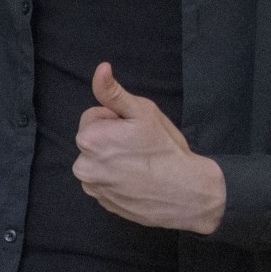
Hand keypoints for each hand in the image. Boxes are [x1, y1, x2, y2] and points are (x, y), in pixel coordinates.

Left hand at [72, 63, 225, 234]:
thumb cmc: (165, 149)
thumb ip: (113, 91)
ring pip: (98, 161)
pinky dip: (116, 179)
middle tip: (139, 146)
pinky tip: (137, 179)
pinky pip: (104, 182)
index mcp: (88, 139)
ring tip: (140, 164)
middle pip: (93, 140)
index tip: (133, 130)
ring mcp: (93, 188)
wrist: (187, 193)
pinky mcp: (103, 203)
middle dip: (111, 138)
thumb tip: (101, 69)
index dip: (116, 119)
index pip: (93, 116)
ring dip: (112, 159)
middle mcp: (83, 166)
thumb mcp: (142, 111)